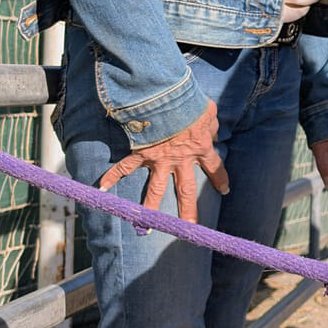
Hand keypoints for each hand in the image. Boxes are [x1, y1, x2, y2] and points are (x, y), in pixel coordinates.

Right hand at [98, 99, 227, 222]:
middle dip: (188, 211)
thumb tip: (213, 131)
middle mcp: (181, 160)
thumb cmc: (190, 102)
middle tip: (189, 229)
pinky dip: (111, 176)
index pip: (215, 167)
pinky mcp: (141, 153)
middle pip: (186, 191)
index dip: (220, 179)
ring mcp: (159, 160)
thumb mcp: (208, 112)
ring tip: (146, 228)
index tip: (224, 191)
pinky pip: (124, 167)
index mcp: (200, 149)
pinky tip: (102, 189)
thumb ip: (211, 125)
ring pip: (155, 189)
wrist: (167, 97)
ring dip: (150, 208)